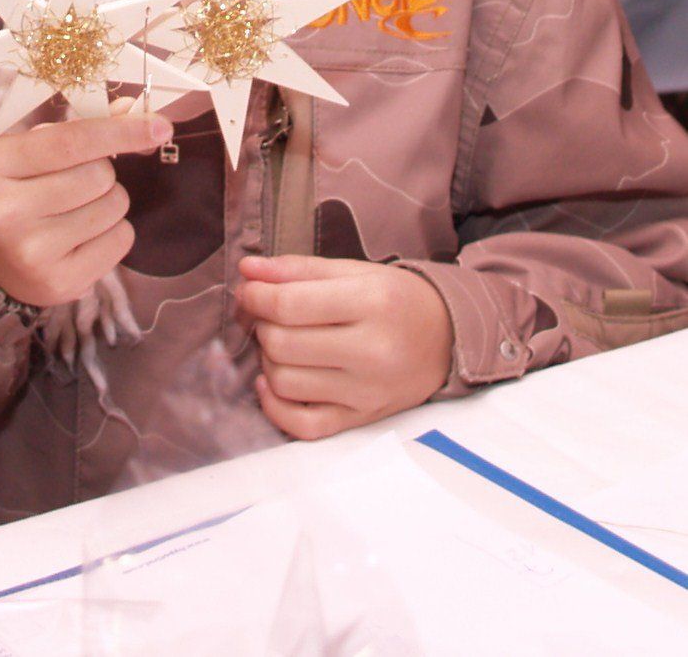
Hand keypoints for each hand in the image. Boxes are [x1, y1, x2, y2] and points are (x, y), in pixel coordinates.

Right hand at [0, 110, 169, 305]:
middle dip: (102, 172)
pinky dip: (113, 232)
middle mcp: (6, 210)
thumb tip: (133, 109)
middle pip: (99, 174)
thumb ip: (78, 128)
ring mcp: (32, 251)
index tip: (159, 125)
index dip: (120, 131)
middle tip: (76, 183)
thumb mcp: (28, 151)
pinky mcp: (59, 281)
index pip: (70, 141)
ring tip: (76, 210)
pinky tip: (83, 237)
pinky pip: (121, 240)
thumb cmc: (14, 192)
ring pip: (114, 206)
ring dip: (108, 201)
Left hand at [236, 255, 453, 440]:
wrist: (449, 337)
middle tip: (269, 316)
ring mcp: (369, 392)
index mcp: (372, 304)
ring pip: (284, 384)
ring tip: (283, 345)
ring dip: (268, 361)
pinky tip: (273, 384)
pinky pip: (303, 426)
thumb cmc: (396, 300)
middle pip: (281, 345)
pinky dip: (275, 407)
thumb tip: (247, 270)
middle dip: (262, 326)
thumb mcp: (353, 272)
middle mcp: (374, 352)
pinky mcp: (364, 419)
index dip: (255, 296)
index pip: (288, 305)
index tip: (250, 291)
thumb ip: (297, 269)